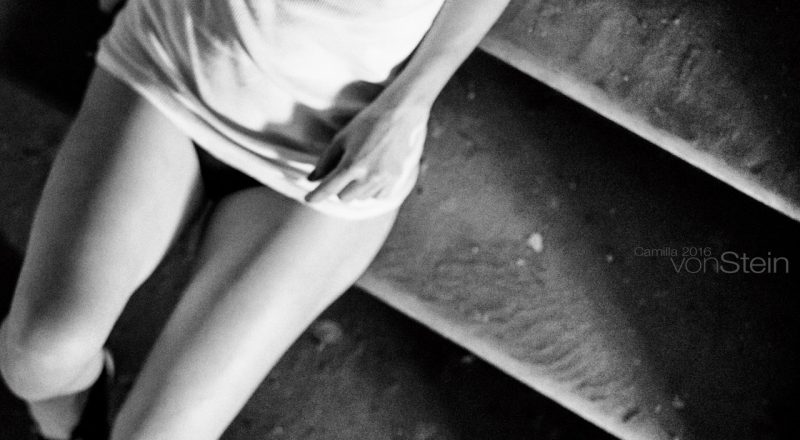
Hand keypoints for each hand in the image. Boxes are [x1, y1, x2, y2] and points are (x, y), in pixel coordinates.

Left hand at [305, 101, 428, 202]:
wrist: (401, 115)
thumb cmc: (368, 123)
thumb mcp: (342, 138)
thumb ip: (325, 161)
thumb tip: (311, 179)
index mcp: (352, 164)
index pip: (329, 188)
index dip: (316, 195)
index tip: (308, 200)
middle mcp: (369, 176)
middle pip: (344, 197)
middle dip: (340, 187)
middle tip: (345, 169)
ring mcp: (384, 180)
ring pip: (360, 197)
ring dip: (356, 188)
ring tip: (363, 167)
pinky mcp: (397, 181)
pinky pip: (377, 196)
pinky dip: (372, 189)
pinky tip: (375, 172)